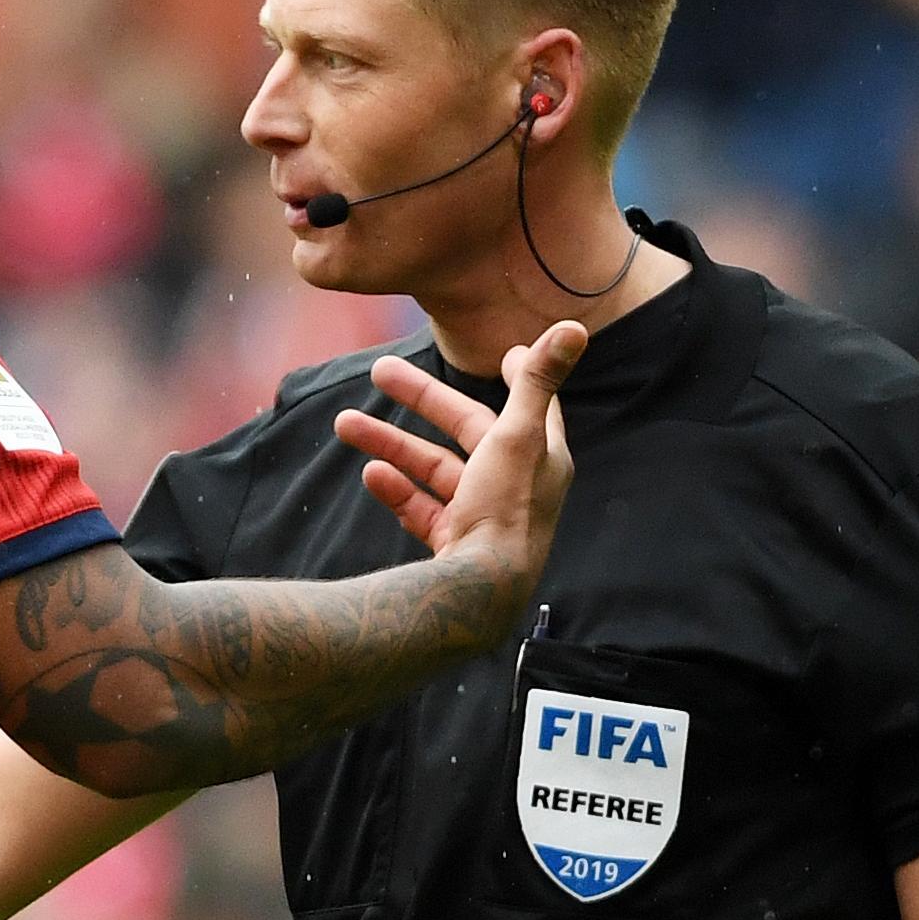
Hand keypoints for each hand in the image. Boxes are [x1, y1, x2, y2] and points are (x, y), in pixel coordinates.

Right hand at [334, 322, 583, 599]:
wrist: (480, 594)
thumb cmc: (506, 509)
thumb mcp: (518, 435)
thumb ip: (537, 380)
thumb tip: (575, 326)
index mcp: (540, 458)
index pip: (531, 407)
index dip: (520, 377)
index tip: (506, 353)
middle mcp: (514, 486)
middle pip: (466, 431)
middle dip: (419, 399)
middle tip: (378, 370)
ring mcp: (481, 518)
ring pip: (432, 469)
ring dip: (389, 444)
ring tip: (343, 424)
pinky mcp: (454, 547)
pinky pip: (421, 510)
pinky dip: (397, 490)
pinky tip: (371, 473)